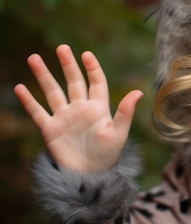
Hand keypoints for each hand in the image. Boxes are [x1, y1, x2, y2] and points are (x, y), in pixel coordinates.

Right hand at [14, 44, 142, 172]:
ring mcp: (64, 117)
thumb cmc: (107, 156)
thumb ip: (125, 112)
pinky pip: (37, 112)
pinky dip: (28, 101)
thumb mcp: (118, 133)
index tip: (86, 54)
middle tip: (62, 48)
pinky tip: (20, 87)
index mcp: (99, 108)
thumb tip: (138, 92)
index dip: (92, 68)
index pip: (96, 82)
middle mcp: (80, 109)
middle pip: (73, 81)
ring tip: (34, 58)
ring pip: (52, 92)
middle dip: (67, 65)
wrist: (89, 176)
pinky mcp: (50, 129)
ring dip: (43, 76)